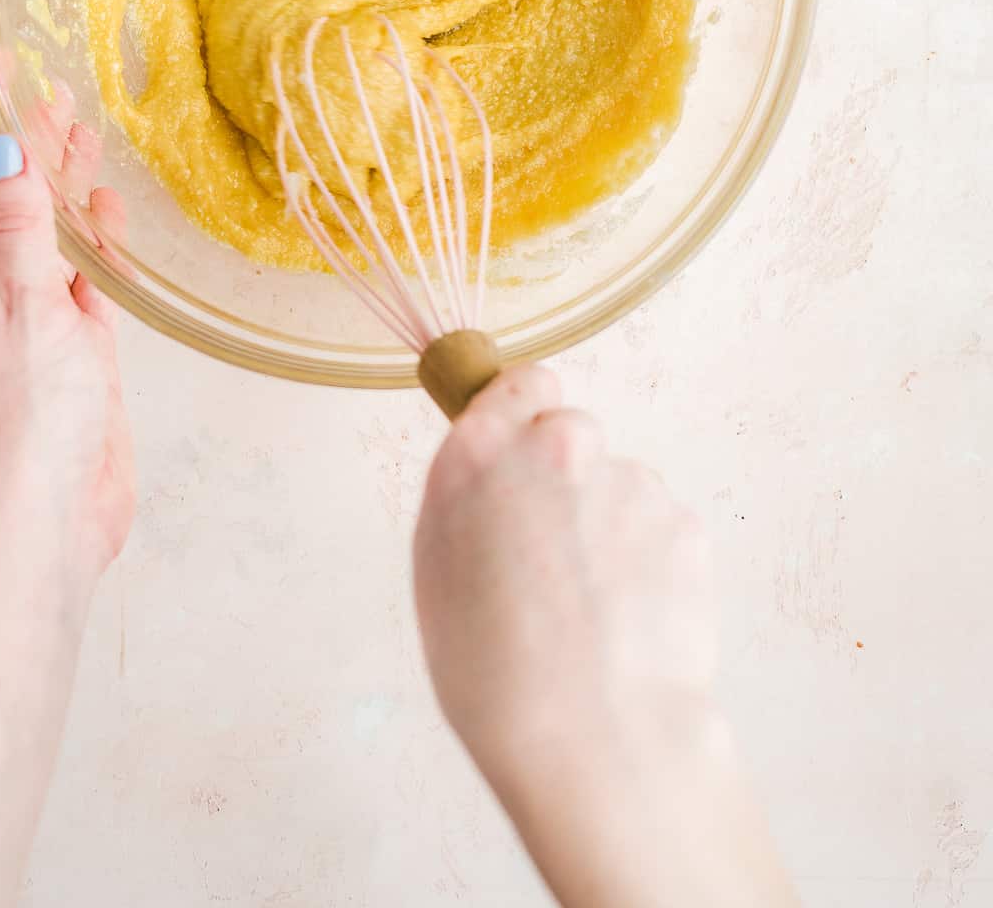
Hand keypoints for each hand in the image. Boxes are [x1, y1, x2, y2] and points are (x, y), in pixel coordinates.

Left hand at [0, 76, 134, 595]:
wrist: (41, 523)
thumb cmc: (18, 422)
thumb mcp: (20, 302)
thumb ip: (17, 222)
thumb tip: (1, 143)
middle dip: (19, 135)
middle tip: (44, 79)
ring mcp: (27, 319)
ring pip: (42, 229)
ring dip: (58, 179)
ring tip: (79, 124)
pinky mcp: (70, 351)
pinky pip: (78, 275)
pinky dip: (92, 237)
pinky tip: (105, 210)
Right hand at [414, 366, 796, 907]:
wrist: (595, 736)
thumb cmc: (497, 675)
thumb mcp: (438, 572)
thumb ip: (470, 498)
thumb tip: (498, 476)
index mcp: (480, 453)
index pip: (522, 383)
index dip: (529, 416)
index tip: (531, 448)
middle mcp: (556, 447)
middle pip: (572, 433)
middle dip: (569, 478)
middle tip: (556, 555)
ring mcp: (627, 479)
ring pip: (620, 486)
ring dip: (611, 526)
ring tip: (593, 610)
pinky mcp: (682, 519)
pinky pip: (661, 527)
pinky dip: (651, 563)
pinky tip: (629, 620)